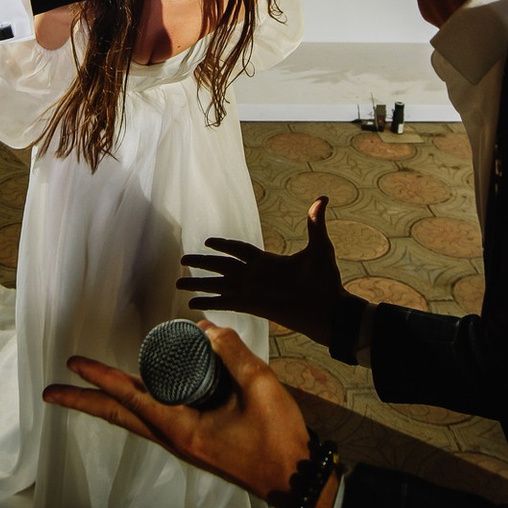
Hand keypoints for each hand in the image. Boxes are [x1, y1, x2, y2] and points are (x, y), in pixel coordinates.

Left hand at [44, 321, 334, 507]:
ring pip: (134, 416)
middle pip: (119, 415)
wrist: (293, 477)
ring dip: (107, 401)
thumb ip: (234, 355)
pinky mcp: (193, 438)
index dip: (101, 377)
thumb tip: (207, 330)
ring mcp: (182, 439)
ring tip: (83, 386)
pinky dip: (136, 400)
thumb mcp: (262, 388)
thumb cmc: (278, 439)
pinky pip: (155, 415)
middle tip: (51, 391)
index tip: (73, 364)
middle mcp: (174, 436)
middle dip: (84, 402)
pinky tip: (135, 389)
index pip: (131, 396)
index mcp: (182, 428)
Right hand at [180, 197, 345, 347]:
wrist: (329, 310)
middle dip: (202, 263)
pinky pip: (223, 302)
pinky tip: (192, 304)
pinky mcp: (251, 306)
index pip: (239, 250)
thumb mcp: (319, 248)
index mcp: (267, 261)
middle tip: (182, 259)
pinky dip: (207, 302)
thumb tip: (323, 198)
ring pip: (217, 284)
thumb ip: (315, 224)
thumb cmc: (326, 280)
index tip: (207, 241)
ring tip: (177, 283)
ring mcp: (251, 291)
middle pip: (221, 266)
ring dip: (198, 283)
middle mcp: (254, 275)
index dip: (224, 245)